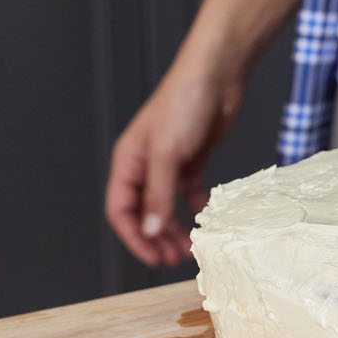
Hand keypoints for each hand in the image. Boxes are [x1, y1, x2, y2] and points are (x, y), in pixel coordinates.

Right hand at [105, 65, 243, 266]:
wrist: (216, 76)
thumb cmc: (184, 103)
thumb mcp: (168, 154)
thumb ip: (158, 195)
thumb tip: (150, 231)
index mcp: (128, 162)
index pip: (121, 209)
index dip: (134, 237)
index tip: (152, 258)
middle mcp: (145, 165)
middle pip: (145, 212)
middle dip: (157, 238)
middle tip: (175, 260)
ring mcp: (169, 163)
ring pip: (166, 206)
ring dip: (176, 228)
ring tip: (190, 249)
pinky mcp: (192, 159)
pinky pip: (188, 192)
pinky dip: (195, 208)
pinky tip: (205, 220)